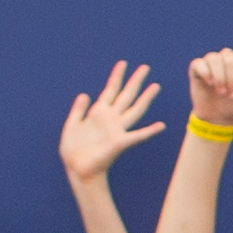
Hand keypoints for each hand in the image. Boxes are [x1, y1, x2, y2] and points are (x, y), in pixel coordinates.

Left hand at [58, 61, 166, 180]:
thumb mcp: (71, 126)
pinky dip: (149, 131)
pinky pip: (137, 136)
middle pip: (126, 96)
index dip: (116, 77)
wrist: (77, 169)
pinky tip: (160, 126)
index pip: (110, 90)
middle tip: (145, 67)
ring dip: (145, 99)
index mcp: (98, 113)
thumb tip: (84, 94)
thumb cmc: (73, 151)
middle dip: (135, 81)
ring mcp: (117, 130)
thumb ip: (78, 110)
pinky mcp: (119, 143)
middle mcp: (111, 119)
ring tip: (155, 86)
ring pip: (134, 110)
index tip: (123, 63)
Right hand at [187, 50, 232, 126]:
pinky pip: (199, 63)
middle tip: (232, 95)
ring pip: (215, 59)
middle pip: (230, 58)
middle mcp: (226, 58)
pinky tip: (209, 84)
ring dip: (220, 78)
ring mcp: (211, 62)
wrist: (220, 118)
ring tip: (221, 92)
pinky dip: (206, 73)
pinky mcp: (197, 68)